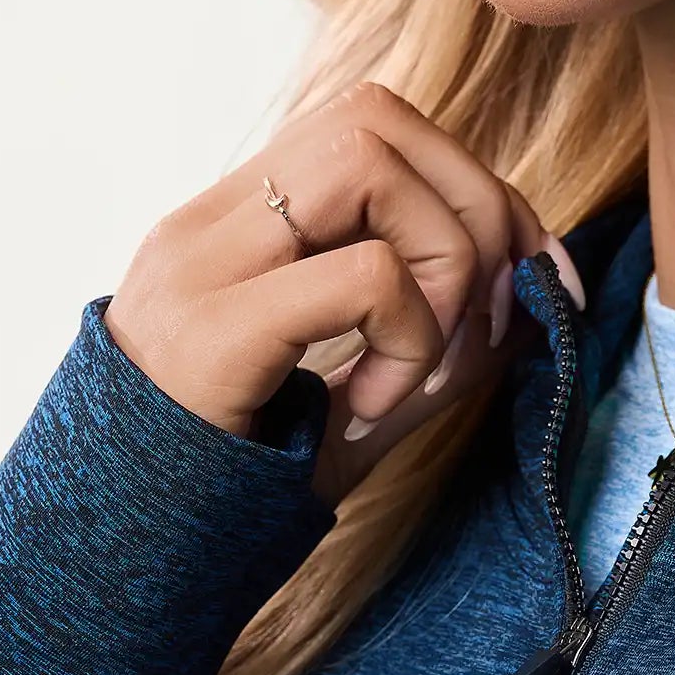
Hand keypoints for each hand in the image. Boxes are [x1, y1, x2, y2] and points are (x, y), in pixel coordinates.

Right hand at [103, 81, 583, 502]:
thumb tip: (540, 293)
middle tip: (490, 321)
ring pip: (369, 164)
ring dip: (444, 264)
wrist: (134, 556)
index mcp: (239, 223)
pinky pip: (365, 275)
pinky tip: (373, 407)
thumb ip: (440, 341)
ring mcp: (203, 266)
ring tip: (422, 364)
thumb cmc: (247, 481)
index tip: (531, 276)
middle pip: (378, 119)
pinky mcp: (215, 329)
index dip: (476, 186)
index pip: (373, 126)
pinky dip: (411, 339)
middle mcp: (212, 222)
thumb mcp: (362, 398)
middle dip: (477, 210)